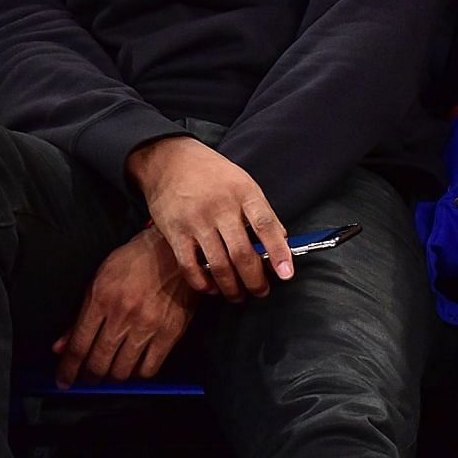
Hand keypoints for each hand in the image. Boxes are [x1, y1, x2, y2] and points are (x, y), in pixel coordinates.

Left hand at [52, 229, 200, 387]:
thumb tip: (61, 346)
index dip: (67, 369)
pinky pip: (150, 366)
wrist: (175, 250)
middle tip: (88, 379)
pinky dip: (139, 374)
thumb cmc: (135, 261)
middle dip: (89, 377)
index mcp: (101, 300)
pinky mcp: (171, 330)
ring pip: (123, 369)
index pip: (78, 346)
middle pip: (99, 362)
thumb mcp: (99, 280)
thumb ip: (79, 315)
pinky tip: (135, 368)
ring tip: (111, 374)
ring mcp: (149, 324)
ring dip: (112, 378)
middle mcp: (124, 315)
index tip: (63, 381)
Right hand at [127, 136, 291, 298]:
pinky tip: (211, 289)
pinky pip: (189, 266)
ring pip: (218, 264)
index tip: (287, 273)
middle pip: (242, 253)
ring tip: (239, 296)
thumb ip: (261, 212)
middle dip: (255, 279)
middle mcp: (221, 208)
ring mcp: (196, 221)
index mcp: (244, 194)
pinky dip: (202, 283)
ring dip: (232, 287)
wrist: (170, 161)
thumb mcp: (244, 184)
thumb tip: (281, 242)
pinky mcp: (175, 232)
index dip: (279, 252)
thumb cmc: (213, 175)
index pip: (266, 226)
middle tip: (262, 291)